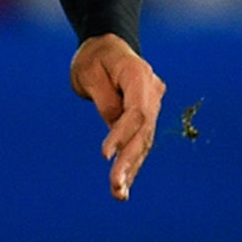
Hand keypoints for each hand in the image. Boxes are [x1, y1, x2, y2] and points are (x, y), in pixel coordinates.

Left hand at [69, 33, 164, 201]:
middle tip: (116, 186)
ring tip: (119, 194)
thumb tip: (115, 126)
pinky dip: (131, 163)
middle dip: (129, 161)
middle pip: (143, 132)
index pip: (136, 112)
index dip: (122, 134)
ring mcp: (151, 106)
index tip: (106, 154)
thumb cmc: (93, 58)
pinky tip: (123, 186)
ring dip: (131, 169)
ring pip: (144, 142)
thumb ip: (104, 98)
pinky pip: (139, 142)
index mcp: (139, 76)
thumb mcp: (88, 72)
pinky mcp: (145, 119)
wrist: (106, 47)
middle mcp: (152, 93)